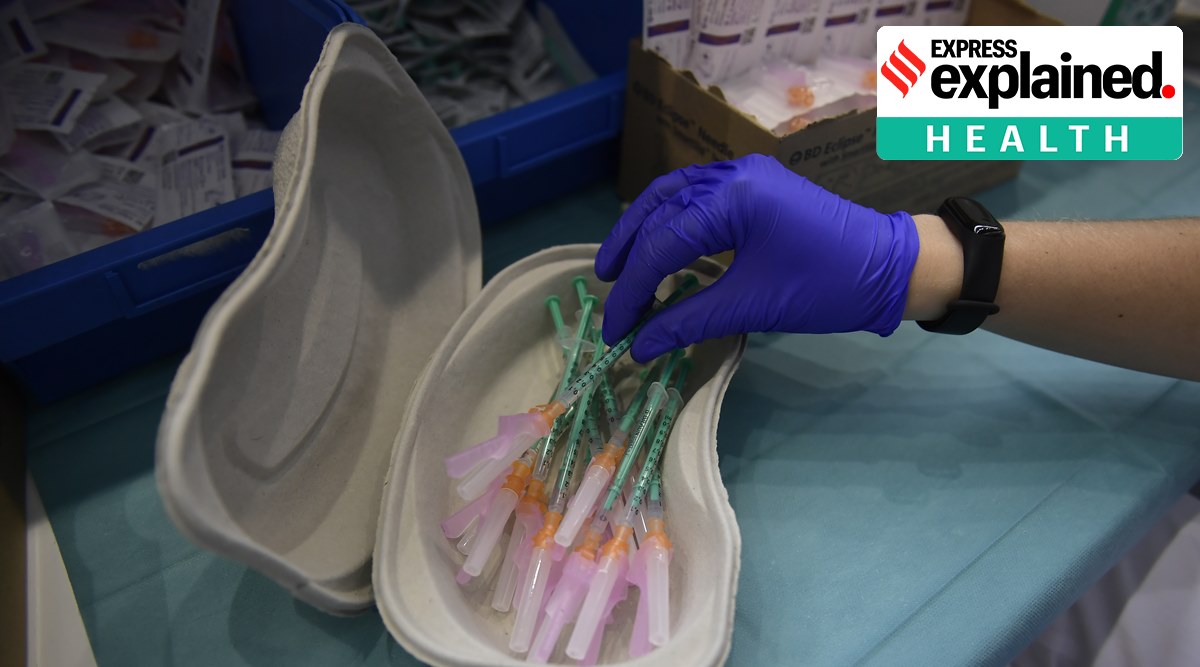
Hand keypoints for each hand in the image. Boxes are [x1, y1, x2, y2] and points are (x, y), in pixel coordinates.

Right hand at [595, 154, 920, 361]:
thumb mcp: (753, 306)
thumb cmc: (827, 287)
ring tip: (621, 268)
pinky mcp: (754, 185)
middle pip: (658, 210)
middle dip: (628, 255)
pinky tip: (658, 247)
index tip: (615, 329)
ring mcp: (744, 174)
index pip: (661, 243)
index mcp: (732, 197)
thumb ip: (688, 320)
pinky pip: (696, 196)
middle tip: (609, 295)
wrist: (890, 268)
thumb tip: (640, 345)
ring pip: (672, 196)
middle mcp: (731, 174)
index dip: (631, 290)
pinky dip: (670, 221)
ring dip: (643, 231)